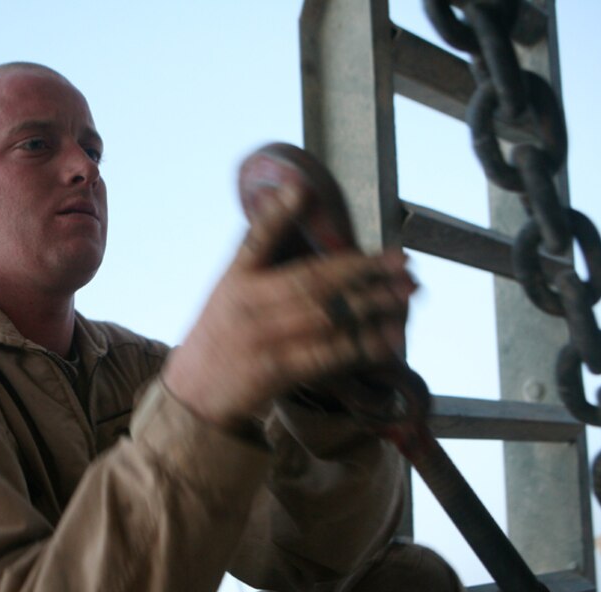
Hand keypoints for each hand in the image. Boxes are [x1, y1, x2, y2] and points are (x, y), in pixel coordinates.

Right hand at [162, 185, 416, 431]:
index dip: (282, 218)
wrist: (194, 392)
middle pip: (312, 283)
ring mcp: (262, 340)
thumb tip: (292, 193)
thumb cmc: (218, 333)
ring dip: (371, 305)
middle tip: (402, 263)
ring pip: (325, 317)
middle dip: (363, 270)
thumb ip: (259, 244)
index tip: (305, 191)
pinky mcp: (275, 372)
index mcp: (236, 281)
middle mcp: (249, 306)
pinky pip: (325, 355)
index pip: (260, 243)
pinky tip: (387, 338)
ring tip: (406, 294)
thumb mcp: (228, 285)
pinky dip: (360, 346)